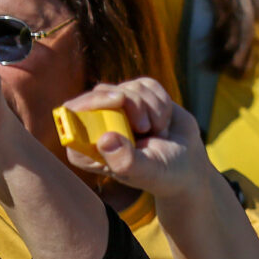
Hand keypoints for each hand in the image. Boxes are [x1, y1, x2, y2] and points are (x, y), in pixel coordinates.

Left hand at [57, 79, 211, 202]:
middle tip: (146, 127)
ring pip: (129, 88)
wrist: (187, 163)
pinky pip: (146, 85)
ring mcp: (118, 109)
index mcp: (87, 147)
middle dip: (132, 105)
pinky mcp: (138, 96)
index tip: (119, 101)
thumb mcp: (145, 171)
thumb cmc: (162, 173)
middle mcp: (98, 125)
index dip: (90, 101)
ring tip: (159, 132)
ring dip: (152, 109)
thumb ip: (124, 160)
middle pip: (101, 93)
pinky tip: (163, 121)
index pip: (71, 113)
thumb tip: (104, 139)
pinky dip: (162, 102)